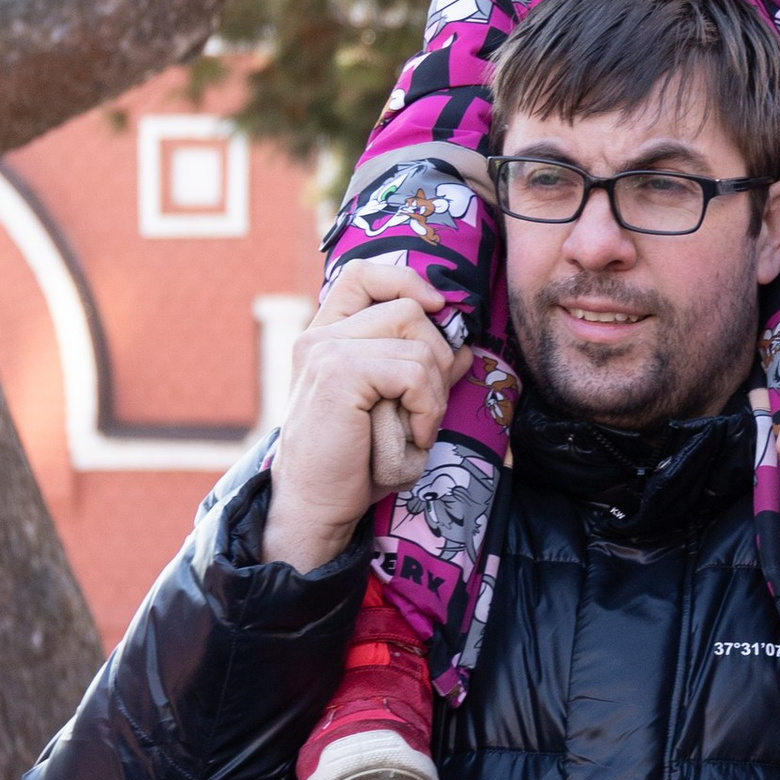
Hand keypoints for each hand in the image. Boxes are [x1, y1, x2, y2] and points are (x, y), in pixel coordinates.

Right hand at [262, 261, 466, 574]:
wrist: (316, 506)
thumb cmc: (355, 463)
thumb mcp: (395, 410)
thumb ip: (421, 373)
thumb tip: (463, 347)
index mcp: (326, 335)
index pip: (364, 273)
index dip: (407, 280)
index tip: (437, 310)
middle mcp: (320, 335)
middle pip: (409, 310)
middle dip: (436, 361)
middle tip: (423, 412)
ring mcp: (325, 350)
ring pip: (418, 343)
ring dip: (434, 393)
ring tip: (414, 428)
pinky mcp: (338, 372)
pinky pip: (414, 373)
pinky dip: (427, 409)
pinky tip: (411, 437)